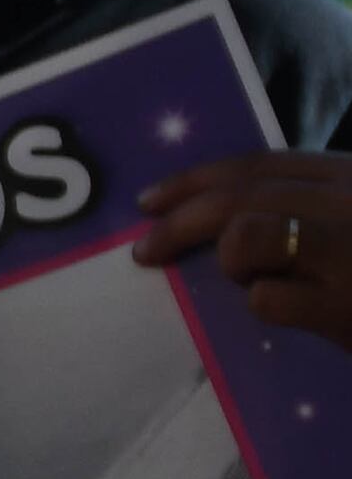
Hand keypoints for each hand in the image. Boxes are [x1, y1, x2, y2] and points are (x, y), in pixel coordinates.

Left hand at [138, 156, 351, 344]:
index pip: (256, 166)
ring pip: (244, 235)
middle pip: (238, 198)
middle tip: (145, 251)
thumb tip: (205, 214)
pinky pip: (265, 298)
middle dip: (177, 225)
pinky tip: (292, 312)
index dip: (193, 181)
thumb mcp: (346, 220)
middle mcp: (347, 201)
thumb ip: (299, 207)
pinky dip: (263, 306)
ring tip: (256, 282)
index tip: (148, 202)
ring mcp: (347, 250)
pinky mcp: (344, 302)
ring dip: (232, 262)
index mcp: (348, 175)